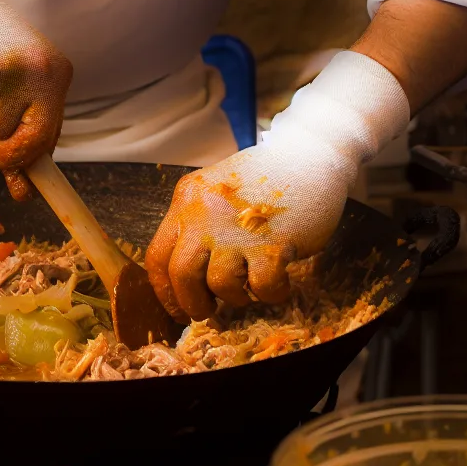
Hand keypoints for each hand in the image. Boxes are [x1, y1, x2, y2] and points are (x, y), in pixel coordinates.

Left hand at [146, 50, 409, 321]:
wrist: (309, 155)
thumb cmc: (264, 179)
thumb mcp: (215, 192)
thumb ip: (197, 224)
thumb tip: (186, 280)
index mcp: (187, 200)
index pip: (157, 257)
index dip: (165, 291)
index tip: (177, 307)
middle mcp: (205, 214)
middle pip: (181, 275)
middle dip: (193, 303)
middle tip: (208, 310)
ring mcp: (237, 229)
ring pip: (220, 285)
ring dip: (235, 297)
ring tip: (249, 288)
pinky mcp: (272, 243)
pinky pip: (263, 287)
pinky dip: (272, 293)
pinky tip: (279, 281)